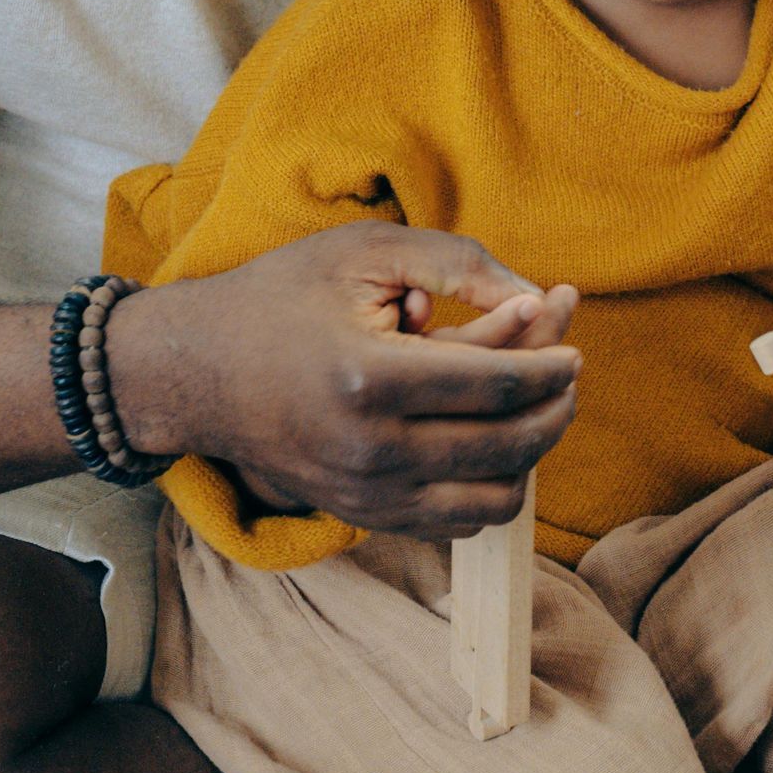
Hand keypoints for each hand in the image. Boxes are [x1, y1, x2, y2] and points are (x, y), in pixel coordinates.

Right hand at [114, 223, 580, 538]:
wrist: (197, 370)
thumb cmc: (283, 296)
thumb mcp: (365, 250)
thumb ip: (457, 263)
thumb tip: (539, 298)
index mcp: (372, 377)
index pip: (500, 385)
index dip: (554, 365)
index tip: (574, 348)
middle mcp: (371, 450)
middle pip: (510, 445)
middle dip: (557, 408)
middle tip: (566, 373)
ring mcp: (367, 494)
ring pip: (496, 497)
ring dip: (529, 454)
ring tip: (529, 408)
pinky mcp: (363, 516)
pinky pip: (459, 522)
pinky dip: (489, 486)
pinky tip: (484, 438)